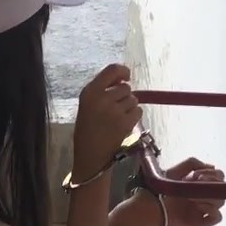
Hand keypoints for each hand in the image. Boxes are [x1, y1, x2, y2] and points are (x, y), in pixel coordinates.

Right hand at [71, 64, 141, 178]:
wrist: (90, 155)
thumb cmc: (87, 129)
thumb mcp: (87, 105)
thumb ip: (102, 90)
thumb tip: (125, 79)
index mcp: (89, 92)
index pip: (112, 70)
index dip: (123, 71)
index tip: (126, 77)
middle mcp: (102, 98)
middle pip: (125, 88)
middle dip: (124, 96)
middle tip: (115, 109)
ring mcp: (114, 111)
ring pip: (133, 100)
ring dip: (129, 107)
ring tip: (118, 118)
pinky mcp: (125, 123)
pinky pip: (138, 111)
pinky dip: (134, 117)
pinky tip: (123, 124)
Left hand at [151, 157, 224, 225]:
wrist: (152, 208)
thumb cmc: (161, 191)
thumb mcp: (174, 171)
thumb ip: (192, 163)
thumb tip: (212, 166)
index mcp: (200, 184)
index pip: (218, 177)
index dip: (213, 174)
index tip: (197, 175)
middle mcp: (204, 196)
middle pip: (223, 188)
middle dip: (213, 183)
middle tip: (198, 182)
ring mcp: (204, 209)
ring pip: (221, 201)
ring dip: (209, 196)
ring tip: (192, 196)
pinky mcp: (202, 221)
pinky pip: (218, 217)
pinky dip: (212, 210)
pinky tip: (198, 205)